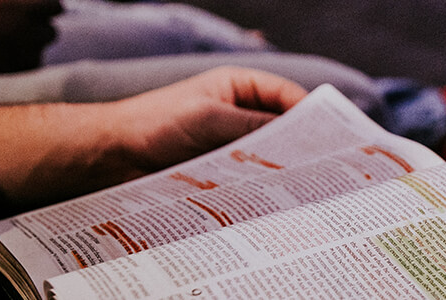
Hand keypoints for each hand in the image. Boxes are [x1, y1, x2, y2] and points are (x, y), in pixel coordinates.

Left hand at [0, 67, 306, 202]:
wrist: (110, 154)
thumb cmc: (154, 123)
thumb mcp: (209, 119)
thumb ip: (254, 128)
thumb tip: (296, 140)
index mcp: (238, 87)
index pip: (287, 96)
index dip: (313, 114)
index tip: (336, 137)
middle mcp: (238, 112)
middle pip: (283, 128)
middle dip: (303, 146)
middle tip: (328, 168)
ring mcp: (229, 142)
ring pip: (267, 154)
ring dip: (282, 169)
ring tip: (306, 188)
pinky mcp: (219, 169)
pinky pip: (249, 175)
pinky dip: (262, 185)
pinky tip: (275, 199)